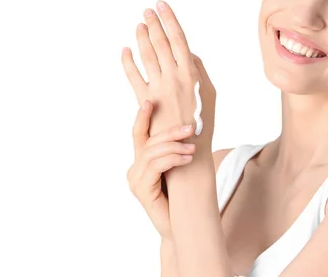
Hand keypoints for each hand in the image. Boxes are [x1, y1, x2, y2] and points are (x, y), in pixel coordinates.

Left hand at [121, 1, 215, 147]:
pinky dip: (128, 62)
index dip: (169, 20)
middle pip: (161, 43)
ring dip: (142, 38)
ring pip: (147, 56)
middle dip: (154, 23)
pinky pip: (133, 77)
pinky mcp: (145, 101)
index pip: (178, 39)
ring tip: (139, 25)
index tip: (162, 5)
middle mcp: (174, 77)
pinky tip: (125, 51)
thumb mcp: (209, 93)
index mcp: (192, 73)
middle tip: (147, 10)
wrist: (188, 150)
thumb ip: (200, 70)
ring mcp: (158, 88)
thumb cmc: (203, 121)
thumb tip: (189, 52)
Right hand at [126, 99, 196, 239]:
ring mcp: (136, 181)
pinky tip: (187, 158)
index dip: (142, 117)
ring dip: (174, 147)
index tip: (150, 101)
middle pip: (148, 141)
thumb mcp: (179, 167)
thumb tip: (189, 126)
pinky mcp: (142, 190)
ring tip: (192, 148)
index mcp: (141, 162)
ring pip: (152, 152)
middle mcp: (134, 170)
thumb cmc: (183, 196)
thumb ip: (176, 150)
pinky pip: (155, 167)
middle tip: (190, 127)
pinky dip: (172, 159)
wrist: (182, 226)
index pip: (139, 134)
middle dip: (169, 131)